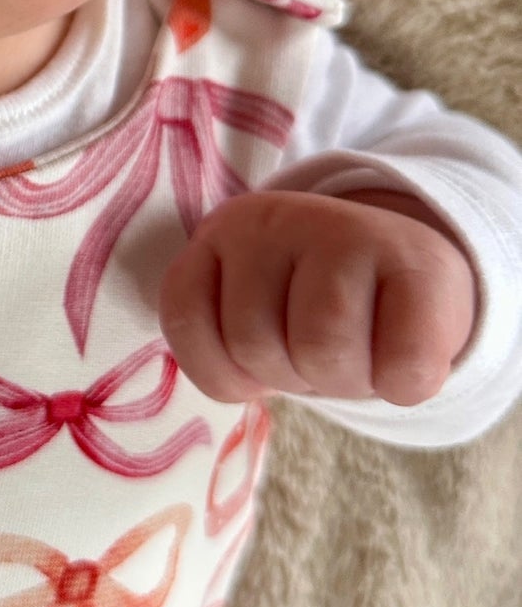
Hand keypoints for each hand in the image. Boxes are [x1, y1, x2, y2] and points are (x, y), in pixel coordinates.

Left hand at [158, 187, 477, 405]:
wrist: (413, 272)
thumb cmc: (315, 308)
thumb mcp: (252, 314)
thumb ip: (220, 337)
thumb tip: (234, 382)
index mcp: (223, 231)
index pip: (184, 315)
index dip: (224, 367)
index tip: (260, 356)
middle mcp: (277, 219)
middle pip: (253, 342)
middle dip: (288, 375)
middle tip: (319, 354)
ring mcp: (349, 232)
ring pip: (320, 350)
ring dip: (343, 382)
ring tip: (358, 354)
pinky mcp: (421, 264)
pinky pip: (401, 367)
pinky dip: (402, 386)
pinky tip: (402, 355)